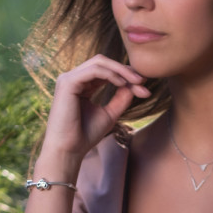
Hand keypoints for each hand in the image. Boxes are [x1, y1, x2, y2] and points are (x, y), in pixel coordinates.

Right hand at [39, 55, 150, 170]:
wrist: (69, 150)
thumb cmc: (85, 136)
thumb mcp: (109, 114)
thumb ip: (121, 98)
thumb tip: (136, 84)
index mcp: (81, 85)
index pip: (105, 71)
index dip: (125, 75)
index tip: (144, 87)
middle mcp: (73, 78)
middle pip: (103, 62)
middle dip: (125, 69)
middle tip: (143, 80)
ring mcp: (68, 79)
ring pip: (99, 62)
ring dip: (121, 70)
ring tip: (137, 81)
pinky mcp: (67, 83)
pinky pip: (94, 70)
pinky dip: (111, 74)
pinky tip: (122, 84)